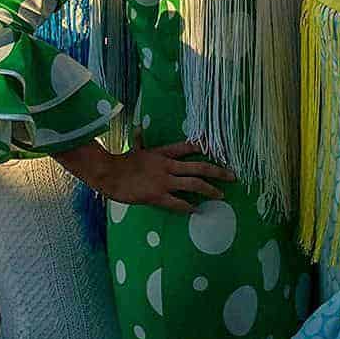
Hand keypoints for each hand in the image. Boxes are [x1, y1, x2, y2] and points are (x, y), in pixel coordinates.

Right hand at [96, 131, 235, 213]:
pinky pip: (177, 203)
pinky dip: (187, 207)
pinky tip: (195, 210)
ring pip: (193, 184)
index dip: (203, 147)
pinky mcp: (157, 195)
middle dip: (217, 171)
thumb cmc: (120, 162)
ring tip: (220, 195)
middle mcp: (167, 165)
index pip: (187, 147)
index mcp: (162, 153)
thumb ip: (140, 140)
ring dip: (209, 190)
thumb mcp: (134, 148)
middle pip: (198, 166)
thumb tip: (138, 128)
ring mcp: (163, 181)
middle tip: (232, 176)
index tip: (217, 148)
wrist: (108, 173)